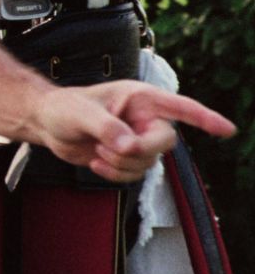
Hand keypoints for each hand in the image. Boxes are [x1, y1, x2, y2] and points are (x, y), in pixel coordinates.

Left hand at [37, 81, 235, 182]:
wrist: (46, 124)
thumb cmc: (63, 108)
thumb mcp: (81, 114)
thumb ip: (107, 128)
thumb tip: (129, 146)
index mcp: (141, 98)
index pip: (180, 107)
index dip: (205, 118)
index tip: (227, 129)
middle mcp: (144, 119)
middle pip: (164, 143)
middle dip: (139, 150)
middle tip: (108, 147)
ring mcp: (138, 140)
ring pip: (148, 163)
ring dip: (120, 163)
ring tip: (96, 148)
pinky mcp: (127, 158)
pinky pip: (133, 175)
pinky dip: (114, 173)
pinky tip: (95, 161)